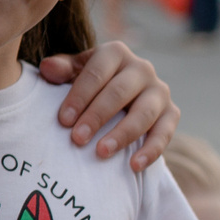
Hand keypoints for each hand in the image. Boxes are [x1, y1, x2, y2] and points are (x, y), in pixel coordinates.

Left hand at [38, 42, 180, 169]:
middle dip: (97, 116)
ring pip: (144, 112)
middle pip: (119, 92)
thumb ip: (62, 70)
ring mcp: (159, 91)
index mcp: (115, 53)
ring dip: (123, 133)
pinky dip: (152, 150)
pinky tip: (134, 166)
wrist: (120, 98)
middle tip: (77, 139)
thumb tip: (47, 68)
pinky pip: (165, 132)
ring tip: (102, 152)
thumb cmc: (90, 85)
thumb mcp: (74, 74)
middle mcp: (141, 68)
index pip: (96, 72)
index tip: (63, 120)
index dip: (79, 96)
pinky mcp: (171, 113)